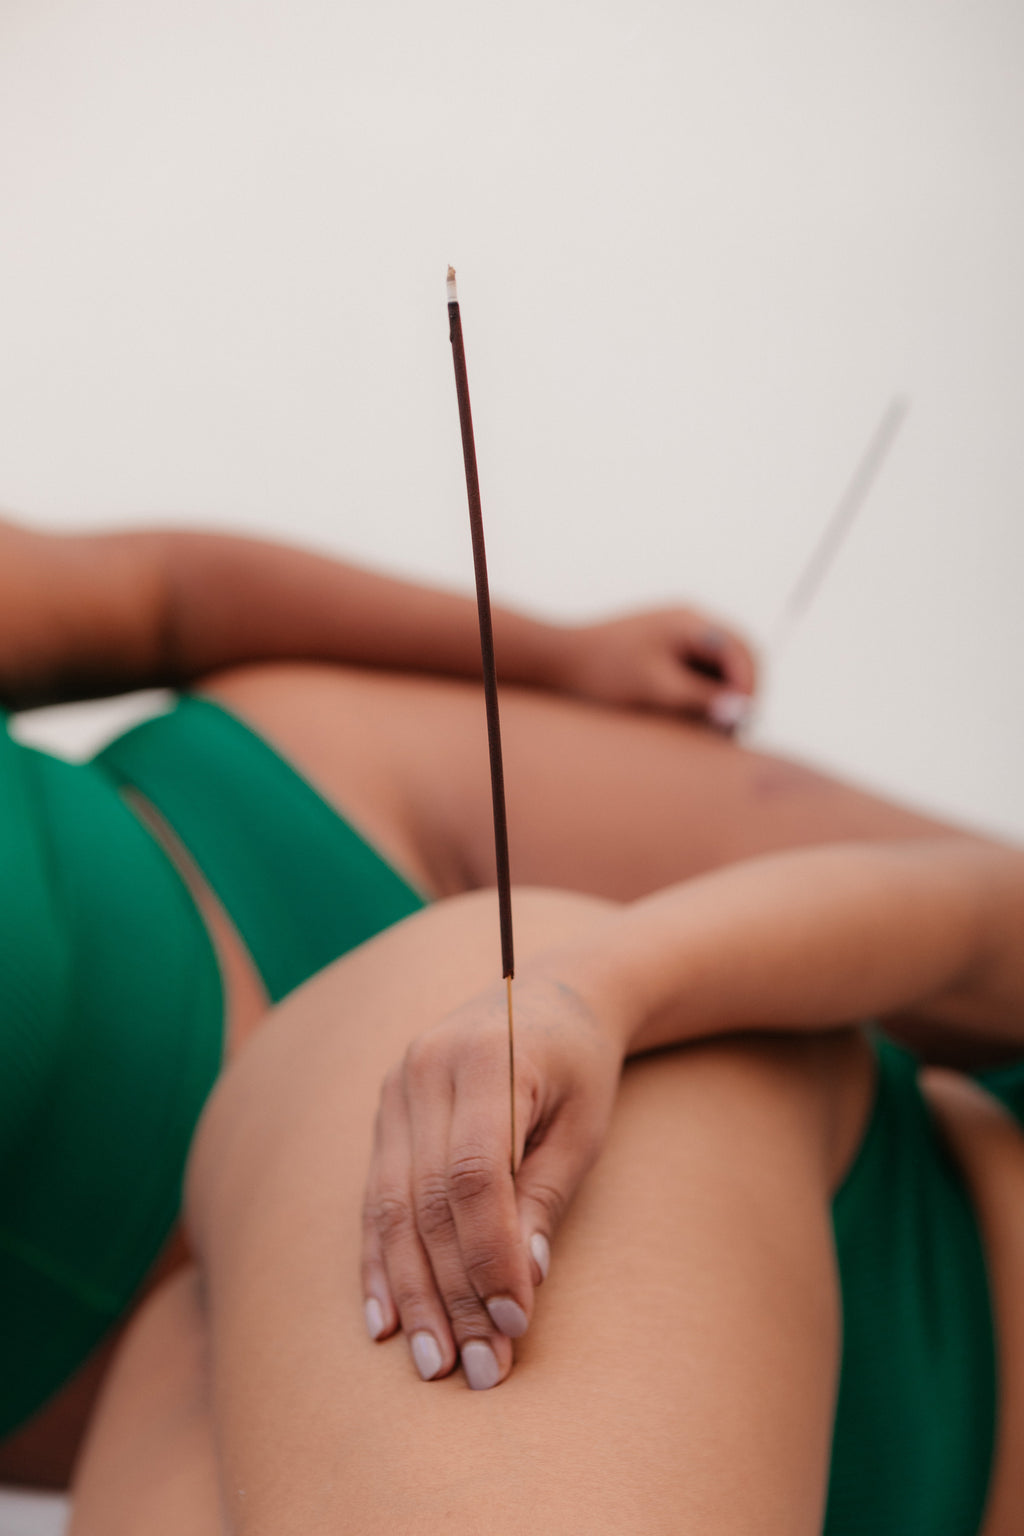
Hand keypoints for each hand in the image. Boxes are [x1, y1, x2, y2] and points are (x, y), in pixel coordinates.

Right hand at [361, 970, 624, 1389]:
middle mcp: (425, 1067)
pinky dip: (380, 1261)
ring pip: (391, 1206)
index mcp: (487, 1058)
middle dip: (451, 1292)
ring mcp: (396, 1087)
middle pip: (426, 1199)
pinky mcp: (385, 1110)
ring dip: (412, 1292)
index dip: (489, 1255)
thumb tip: (519, 1285)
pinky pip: (375, 1196)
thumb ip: (547, 1195)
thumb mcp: (584, 1125)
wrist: (553, 995)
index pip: (475, 1175)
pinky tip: (387, 1318)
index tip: (515, 1321)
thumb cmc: (582, 1066)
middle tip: (477, 1367)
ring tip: (433, 1361)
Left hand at [557, 607, 757, 729]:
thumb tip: (745, 711)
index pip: (743, 651)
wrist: (555, 661)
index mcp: (690, 622)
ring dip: (720, 700)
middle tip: (734, 733)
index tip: (745, 723)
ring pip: (716, 671)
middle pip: (735, 660)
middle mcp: (688, 623)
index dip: (750, 688)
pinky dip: (700, 698)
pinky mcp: (662, 655)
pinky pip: (695, 676)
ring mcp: (675, 638)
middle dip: (738, 696)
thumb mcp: (657, 688)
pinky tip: (691, 723)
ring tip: (711, 733)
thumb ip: (702, 699)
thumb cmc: (602, 672)